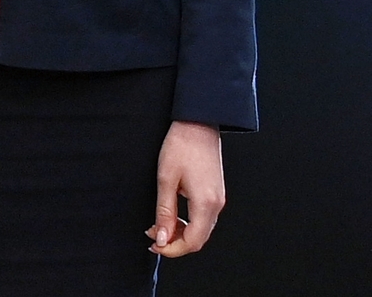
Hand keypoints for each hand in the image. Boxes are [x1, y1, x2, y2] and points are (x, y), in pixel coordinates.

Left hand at [146, 120, 223, 257]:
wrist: (198, 122)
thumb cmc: (182, 146)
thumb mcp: (166, 180)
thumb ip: (165, 213)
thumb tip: (162, 239)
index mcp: (205, 203)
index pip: (192, 242)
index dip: (172, 249)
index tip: (154, 244)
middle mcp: (217, 203)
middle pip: (198, 239)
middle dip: (175, 243)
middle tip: (153, 235)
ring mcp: (218, 197)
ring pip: (201, 230)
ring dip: (180, 233)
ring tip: (160, 224)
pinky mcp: (215, 191)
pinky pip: (204, 217)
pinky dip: (188, 222)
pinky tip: (173, 214)